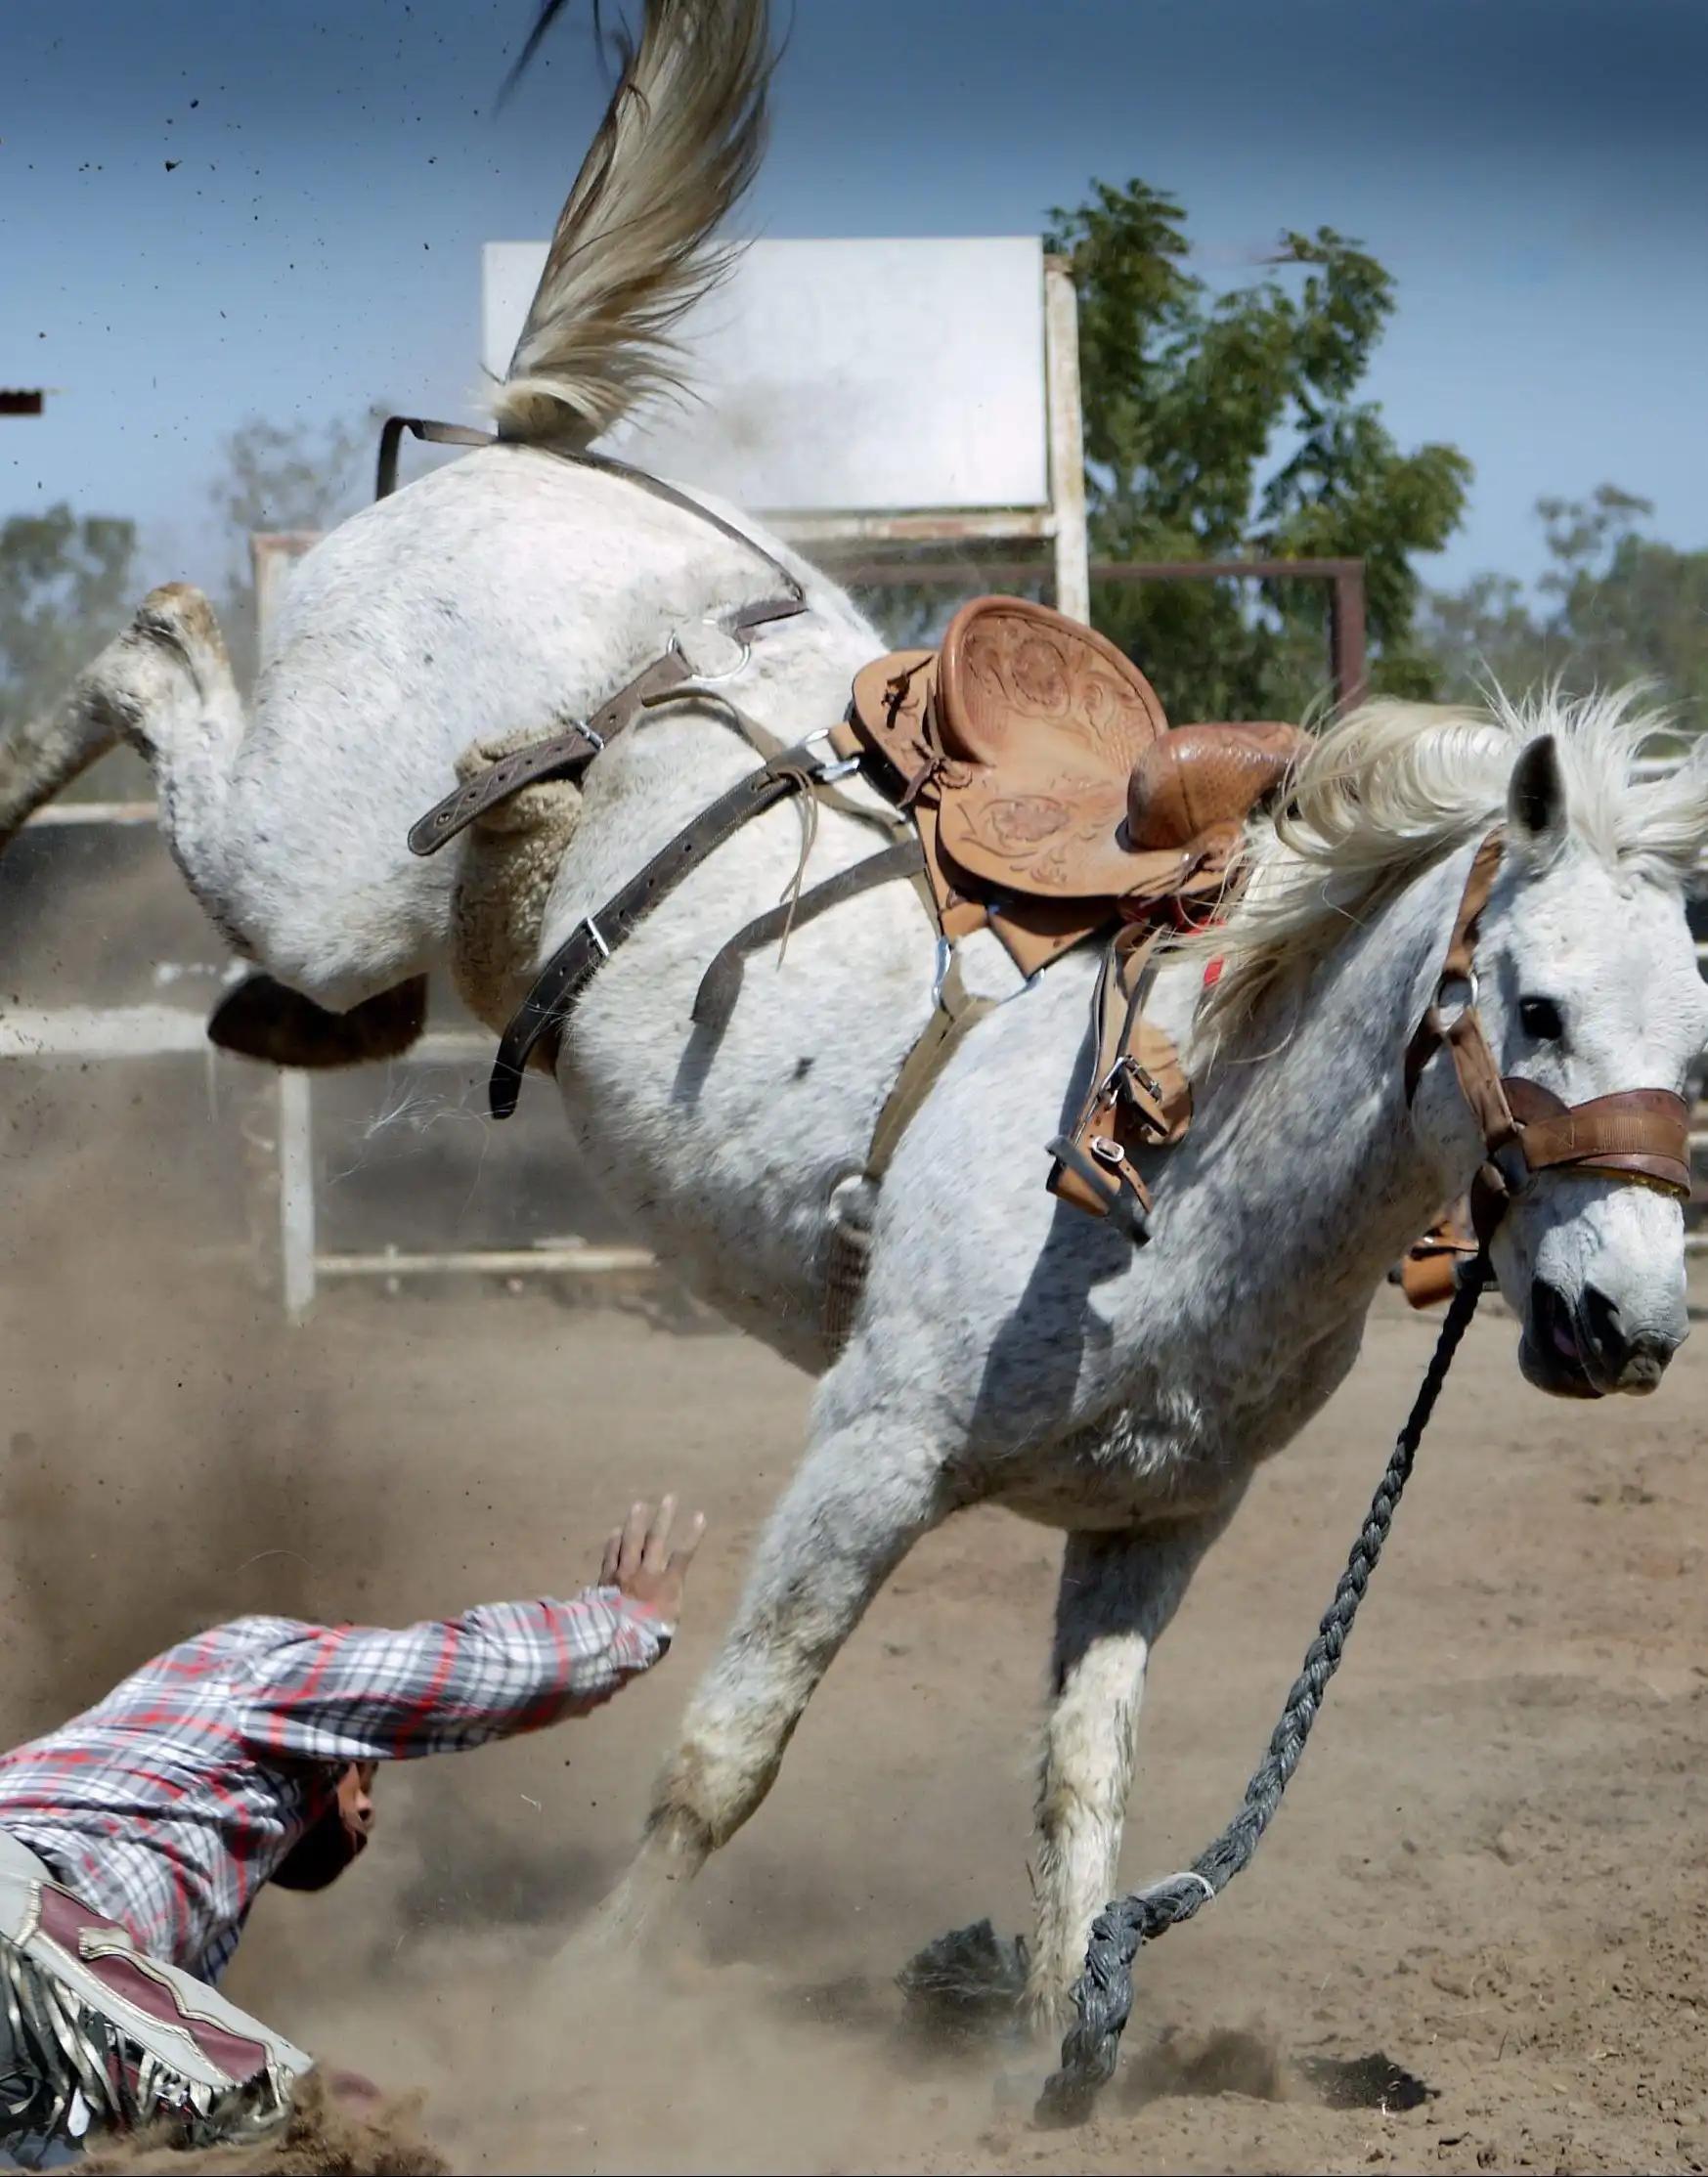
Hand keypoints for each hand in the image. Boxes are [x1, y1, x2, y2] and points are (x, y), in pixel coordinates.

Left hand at [600, 1494, 705, 1625]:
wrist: (613, 1642)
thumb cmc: (646, 1638)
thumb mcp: (668, 1626)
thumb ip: (670, 1606)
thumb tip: (671, 1598)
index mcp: (666, 1585)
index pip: (683, 1555)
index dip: (692, 1535)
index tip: (700, 1515)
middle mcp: (646, 1573)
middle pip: (656, 1540)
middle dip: (664, 1518)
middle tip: (670, 1497)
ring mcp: (624, 1573)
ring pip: (631, 1542)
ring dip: (636, 1522)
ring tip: (639, 1504)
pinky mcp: (606, 1579)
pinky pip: (610, 1555)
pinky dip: (613, 1542)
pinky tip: (614, 1531)